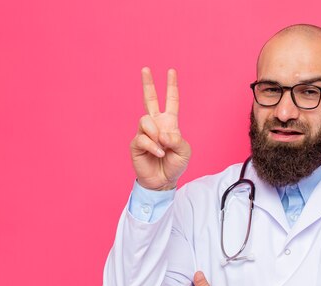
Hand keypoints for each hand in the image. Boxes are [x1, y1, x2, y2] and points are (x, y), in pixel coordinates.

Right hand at [130, 67, 191, 189]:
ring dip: (155, 134)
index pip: (171, 101)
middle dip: (148, 84)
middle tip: (146, 69)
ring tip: (162, 147)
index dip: (172, 87)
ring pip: (145, 120)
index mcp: (169, 123)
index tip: (171, 71)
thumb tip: (162, 133)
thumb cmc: (175, 165)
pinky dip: (153, 146)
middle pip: (150, 100)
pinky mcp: (136, 143)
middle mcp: (156, 125)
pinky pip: (143, 138)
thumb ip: (177, 139)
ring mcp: (145, 133)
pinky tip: (158, 153)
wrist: (163, 181)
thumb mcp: (184, 151)